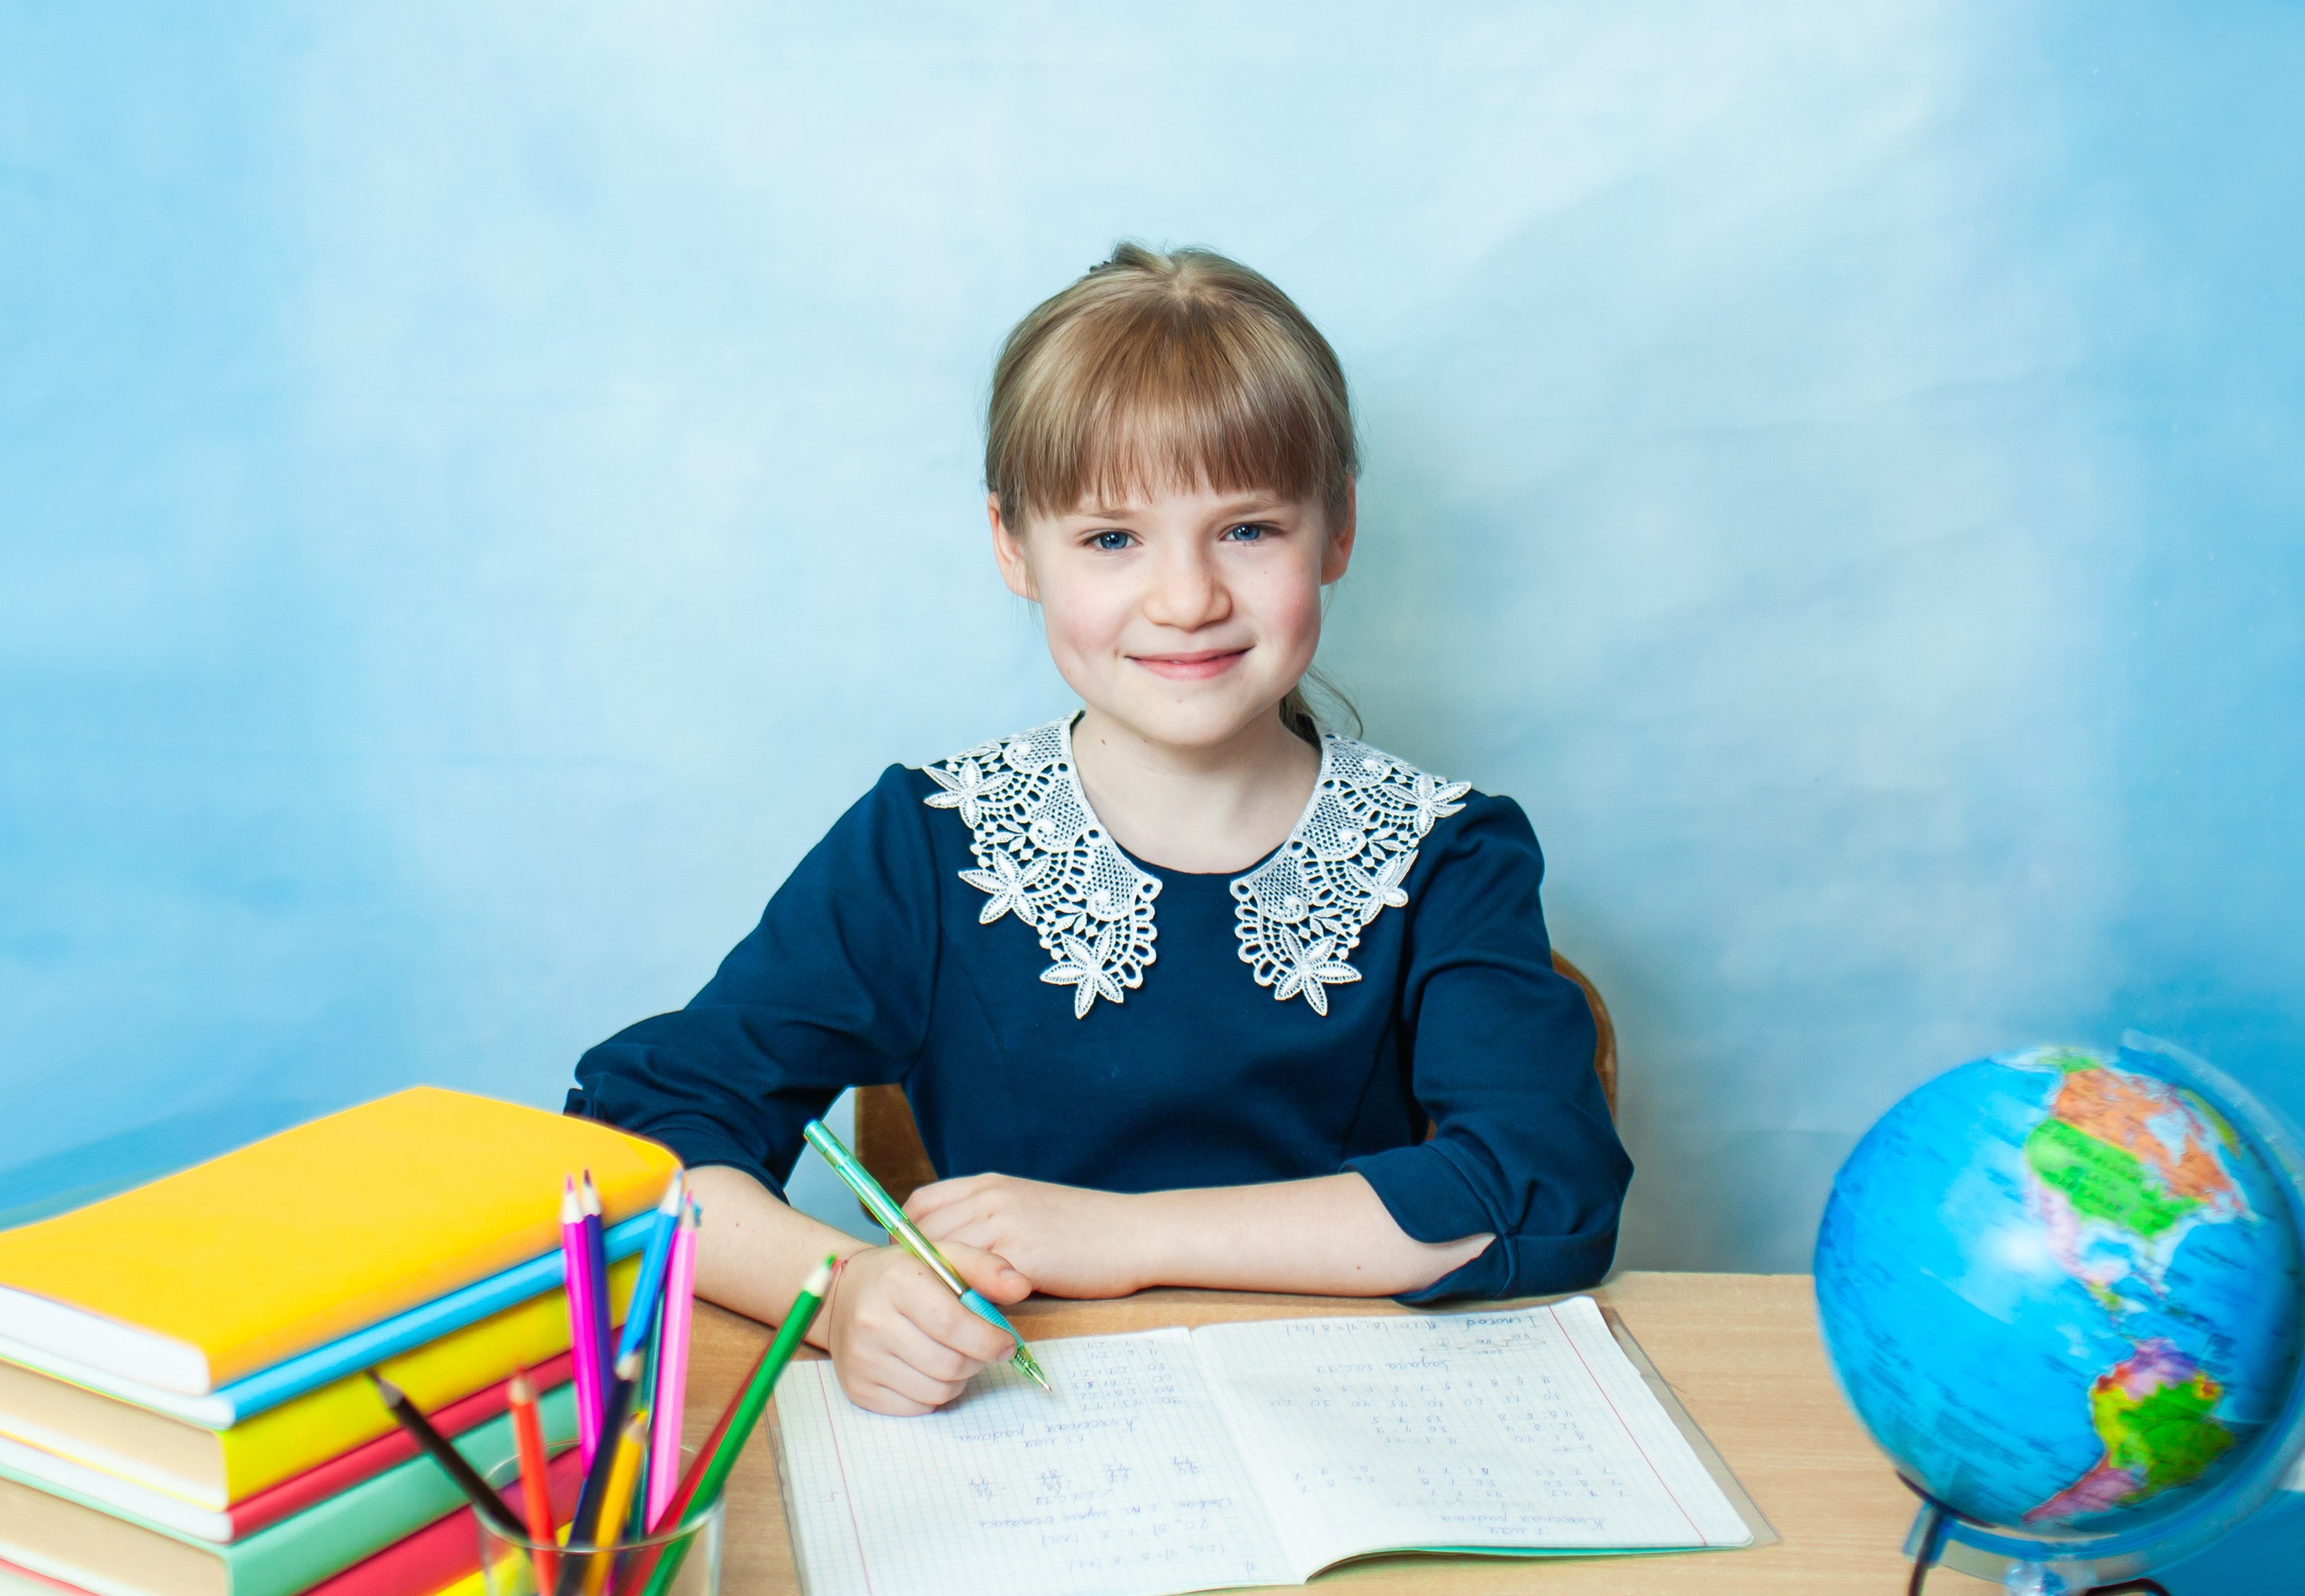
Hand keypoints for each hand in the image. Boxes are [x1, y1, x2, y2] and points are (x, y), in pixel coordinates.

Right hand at [826, 1242, 1031, 1415]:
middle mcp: (873, 1321)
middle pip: (948, 1363)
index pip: (952, 1323)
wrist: (843, 1295)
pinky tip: (928, 1370)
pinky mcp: (858, 1389)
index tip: (1006, 1343)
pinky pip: (917, 1407)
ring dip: (959, 1379)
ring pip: (937, 1391)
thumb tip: (1021, 1287)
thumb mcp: (944, 1258)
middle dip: (978, 1360)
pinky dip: (934, 1395)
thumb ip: (986, 1268)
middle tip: (981, 1349)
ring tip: (954, 1355)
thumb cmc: (903, 1276)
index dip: (988, 1339)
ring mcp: (862, 1359)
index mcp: (896, 1281)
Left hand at [906, 1174, 1150, 1298]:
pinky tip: (972, 1319)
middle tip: (917, 1302)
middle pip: (923, 1233)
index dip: (906, 1237)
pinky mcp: (1020, 1255)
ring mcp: (1004, 1224)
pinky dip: (966, 1301)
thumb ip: (991, 1219)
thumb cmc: (1087, 1227)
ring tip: (940, 1316)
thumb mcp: (1029, 1207)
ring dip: (936, 1289)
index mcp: (989, 1184)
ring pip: (943, 1259)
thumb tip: (955, 1253)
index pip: (921, 1204)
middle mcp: (990, 1198)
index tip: (908, 1266)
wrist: (1135, 1233)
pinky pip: (973, 1281)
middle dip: (914, 1269)